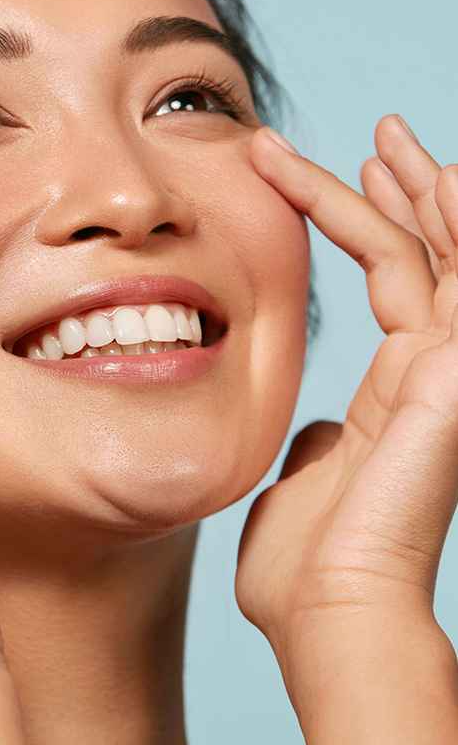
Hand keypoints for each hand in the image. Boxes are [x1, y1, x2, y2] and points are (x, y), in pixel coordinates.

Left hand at [238, 116, 457, 638]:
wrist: (328, 610)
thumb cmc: (306, 564)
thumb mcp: (302, 477)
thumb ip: (314, 441)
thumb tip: (310, 426)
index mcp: (393, 388)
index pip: (389, 277)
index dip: (360, 220)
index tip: (326, 173)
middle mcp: (431, 371)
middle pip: (425, 253)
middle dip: (399, 189)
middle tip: (376, 136)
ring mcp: (451, 370)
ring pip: (446, 253)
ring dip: (419, 189)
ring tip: (388, 134)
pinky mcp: (457, 373)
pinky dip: (453, 223)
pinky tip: (438, 172)